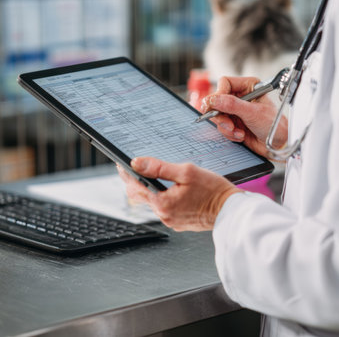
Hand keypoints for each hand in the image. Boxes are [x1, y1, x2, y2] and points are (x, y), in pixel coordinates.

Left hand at [117, 157, 240, 231]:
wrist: (231, 211)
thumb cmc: (213, 191)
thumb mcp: (186, 172)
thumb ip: (159, 167)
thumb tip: (137, 163)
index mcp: (163, 203)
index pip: (135, 187)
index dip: (126, 174)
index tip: (121, 165)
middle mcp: (164, 215)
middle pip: (141, 196)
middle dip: (135, 181)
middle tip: (132, 168)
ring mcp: (171, 220)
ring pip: (153, 202)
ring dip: (150, 189)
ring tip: (152, 175)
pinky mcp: (179, 222)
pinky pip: (164, 208)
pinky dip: (162, 197)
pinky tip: (169, 188)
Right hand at [201, 76, 287, 158]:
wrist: (278, 145)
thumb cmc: (274, 126)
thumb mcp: (253, 113)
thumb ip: (232, 105)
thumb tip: (214, 100)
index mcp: (248, 87)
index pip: (225, 83)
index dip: (219, 94)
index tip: (216, 106)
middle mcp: (240, 97)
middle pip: (217, 100)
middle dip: (221, 116)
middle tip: (228, 125)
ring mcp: (235, 110)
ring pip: (217, 115)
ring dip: (226, 127)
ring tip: (238, 132)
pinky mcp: (233, 123)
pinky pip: (221, 126)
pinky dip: (229, 133)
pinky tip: (241, 135)